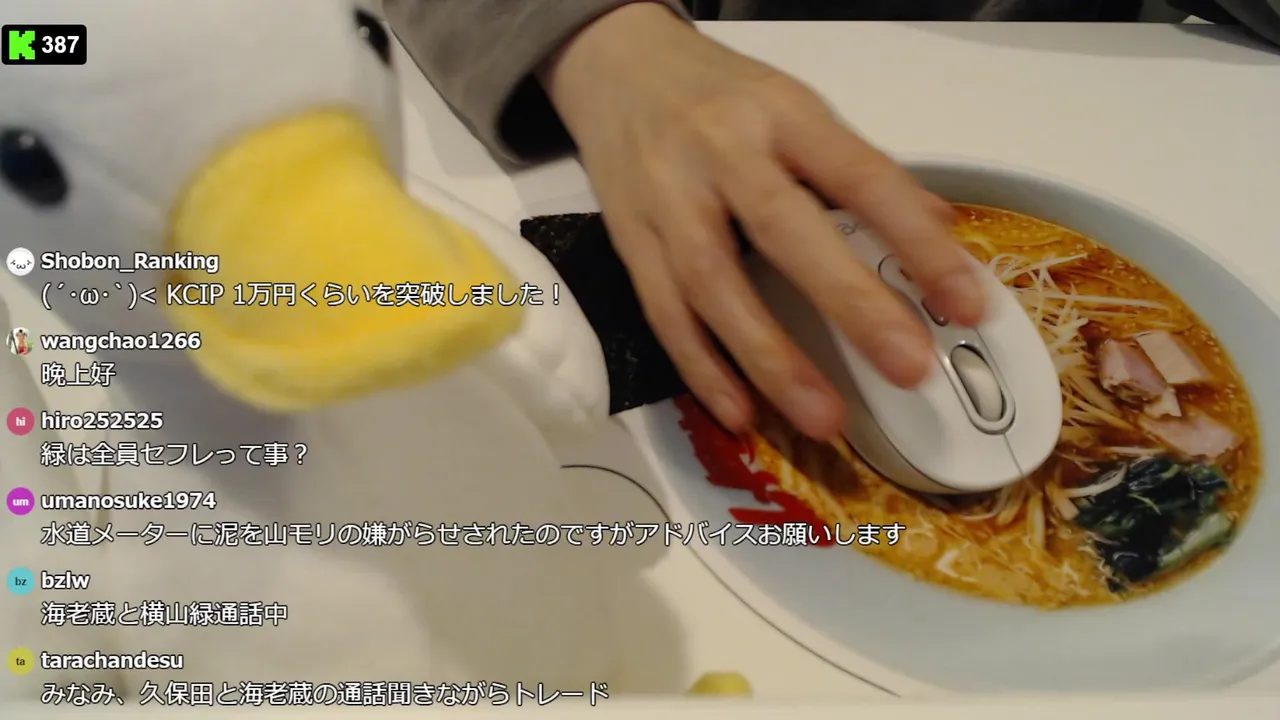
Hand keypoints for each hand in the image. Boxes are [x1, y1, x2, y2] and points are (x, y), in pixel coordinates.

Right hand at [541, 3, 984, 439]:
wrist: (615, 65)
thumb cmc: (720, 94)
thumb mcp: (794, 107)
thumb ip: (855, 168)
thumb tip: (935, 231)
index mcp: (782, 114)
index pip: (859, 177)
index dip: (914, 241)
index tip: (965, 303)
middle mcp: (722, 152)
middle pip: (784, 230)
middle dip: (849, 304)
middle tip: (906, 367)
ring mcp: (667, 198)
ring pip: (713, 285)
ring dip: (769, 359)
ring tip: (822, 417)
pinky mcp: (628, 240)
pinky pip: (663, 312)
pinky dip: (702, 368)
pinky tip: (740, 413)